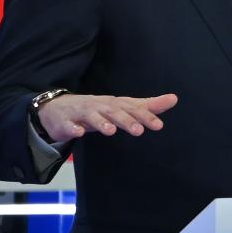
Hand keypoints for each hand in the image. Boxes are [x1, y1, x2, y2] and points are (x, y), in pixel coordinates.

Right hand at [36, 93, 177, 142]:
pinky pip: (69, 125)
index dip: (145, 116)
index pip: (132, 108)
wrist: (57, 108)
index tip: (158, 126)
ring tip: (111, 131)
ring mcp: (82, 113)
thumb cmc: (96, 109)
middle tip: (139, 131)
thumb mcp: (123, 107)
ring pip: (92, 117)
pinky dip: (74, 128)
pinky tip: (79, 133)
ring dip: (101, 123)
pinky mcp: (65, 122)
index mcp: (114, 104)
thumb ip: (147, 106)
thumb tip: (174, 99)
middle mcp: (100, 106)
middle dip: (126, 120)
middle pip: (114, 112)